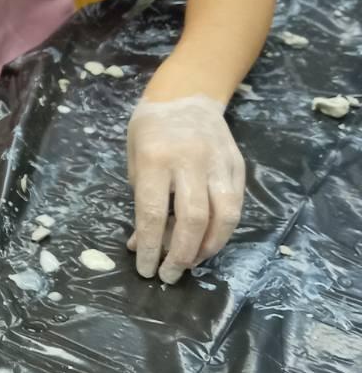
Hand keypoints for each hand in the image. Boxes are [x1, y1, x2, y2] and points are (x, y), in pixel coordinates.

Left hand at [126, 95, 244, 283]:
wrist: (185, 97)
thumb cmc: (150, 132)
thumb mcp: (135, 162)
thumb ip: (140, 202)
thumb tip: (142, 245)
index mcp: (156, 158)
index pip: (153, 212)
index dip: (151, 247)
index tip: (147, 270)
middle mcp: (190, 160)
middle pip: (193, 219)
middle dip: (181, 255)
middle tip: (170, 275)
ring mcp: (218, 162)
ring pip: (223, 215)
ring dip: (209, 247)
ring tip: (192, 263)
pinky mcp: (238, 166)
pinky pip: (236, 206)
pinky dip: (224, 231)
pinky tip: (208, 243)